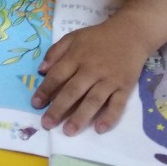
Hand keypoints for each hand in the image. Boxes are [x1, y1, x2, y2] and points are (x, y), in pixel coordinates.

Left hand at [31, 19, 149, 134]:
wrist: (131, 33)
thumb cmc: (98, 38)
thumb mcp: (73, 37)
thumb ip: (55, 52)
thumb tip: (41, 70)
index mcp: (76, 57)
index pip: (57, 75)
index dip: (45, 90)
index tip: (35, 104)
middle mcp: (92, 69)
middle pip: (73, 91)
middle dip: (58, 108)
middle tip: (47, 124)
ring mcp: (109, 79)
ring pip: (93, 100)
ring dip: (81, 117)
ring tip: (69, 131)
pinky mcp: (125, 86)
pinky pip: (117, 104)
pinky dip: (109, 117)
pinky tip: (99, 129)